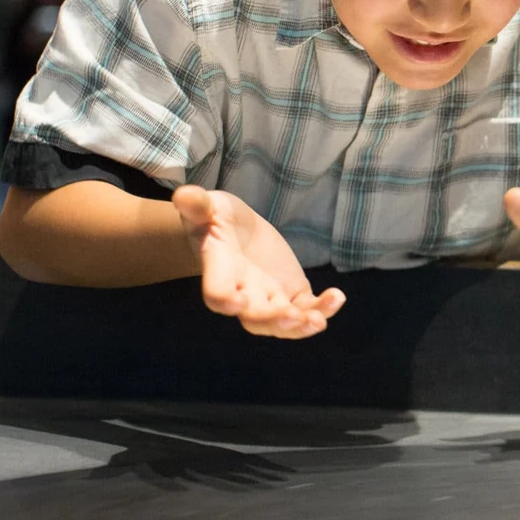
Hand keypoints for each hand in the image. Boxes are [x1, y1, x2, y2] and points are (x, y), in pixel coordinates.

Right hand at [172, 185, 343, 338]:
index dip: (224, 300)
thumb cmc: (214, 218)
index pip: (217, 292)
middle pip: (253, 317)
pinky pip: (306, 308)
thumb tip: (182, 194)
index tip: (235, 301)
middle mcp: (243, 292)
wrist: (233, 230)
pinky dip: (321, 308)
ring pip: (281, 322)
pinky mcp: (292, 292)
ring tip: (318, 321)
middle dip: (271, 319)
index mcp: (219, 271)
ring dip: (299, 325)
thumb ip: (197, 204)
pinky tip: (337, 297)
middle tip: (288, 316)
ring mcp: (269, 296)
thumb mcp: (207, 206)